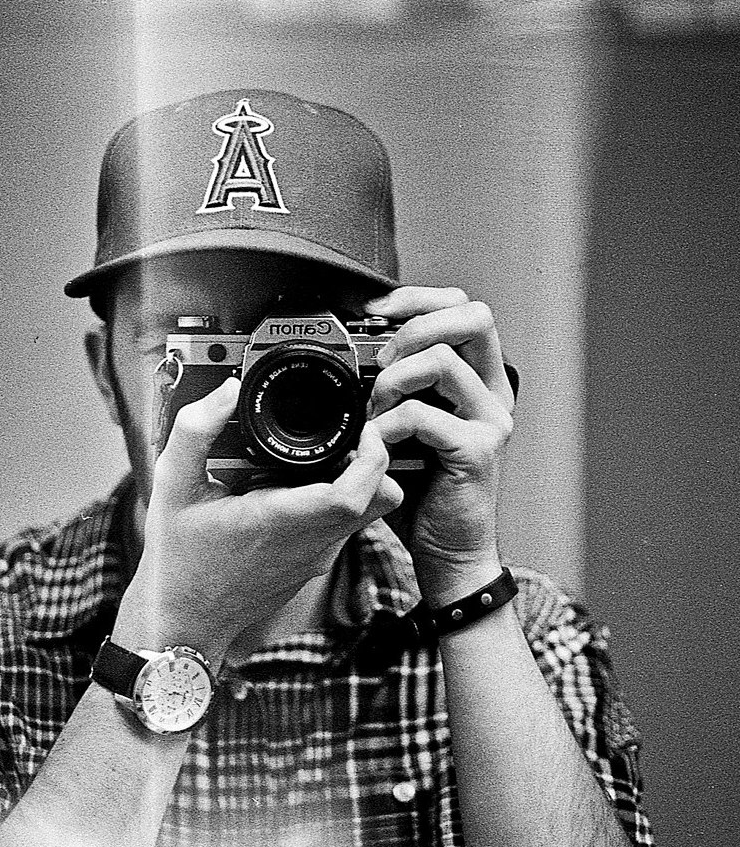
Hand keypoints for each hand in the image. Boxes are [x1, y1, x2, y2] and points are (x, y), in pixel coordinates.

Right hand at [115, 377, 403, 660]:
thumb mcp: (172, 487)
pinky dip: (339, 500)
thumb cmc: (178, 562)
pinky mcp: (312, 566)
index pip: (357, 491)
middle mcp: (310, 543)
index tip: (359, 426)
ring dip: (359, 480)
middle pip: (379, 498)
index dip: (372, 454)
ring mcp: (315, 558)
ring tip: (323, 453)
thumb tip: (227, 391)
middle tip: (346, 432)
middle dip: (373, 459)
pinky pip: (345, 527)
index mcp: (282, 521)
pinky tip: (299, 484)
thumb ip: (195, 431)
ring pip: (367, 513)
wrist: (184, 624)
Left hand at [366, 287, 514, 603]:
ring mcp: (489, 420)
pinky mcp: (476, 451)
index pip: (460, 306)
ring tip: (373, 410)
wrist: (445, 548)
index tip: (374, 313)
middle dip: (413, 327)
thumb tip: (352, 350)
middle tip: (380, 360)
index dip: (417, 298)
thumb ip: (393, 385)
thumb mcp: (404, 423)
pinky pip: (424, 415)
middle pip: (472, 316)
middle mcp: (492, 391)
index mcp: (477, 377)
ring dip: (392, 379)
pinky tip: (377, 443)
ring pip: (443, 360)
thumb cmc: (420, 488)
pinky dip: (389, 424)